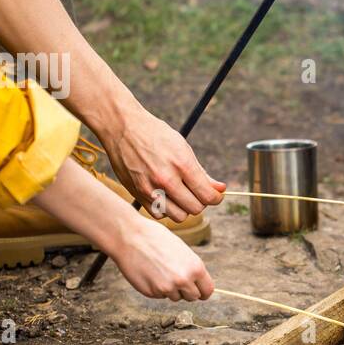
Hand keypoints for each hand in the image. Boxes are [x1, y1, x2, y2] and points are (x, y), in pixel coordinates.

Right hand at [99, 109, 224, 221]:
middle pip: (195, 209)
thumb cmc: (156, 135)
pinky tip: (166, 196)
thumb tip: (221, 189)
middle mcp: (165, 179)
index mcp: (181, 165)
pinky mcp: (137, 194)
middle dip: (201, 202)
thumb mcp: (183, 148)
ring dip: (184, 208)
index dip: (216, 198)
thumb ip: (202, 173)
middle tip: (198, 192)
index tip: (216, 195)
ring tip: (181, 195)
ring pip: (178, 216)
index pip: (207, 196)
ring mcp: (150, 189)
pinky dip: (166, 209)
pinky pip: (160, 215)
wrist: (122, 128)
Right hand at [110, 215, 213, 301]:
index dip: (203, 291)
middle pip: (192, 297)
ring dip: (171, 289)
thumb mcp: (182, 250)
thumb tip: (196, 282)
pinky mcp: (151, 293)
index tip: (198, 290)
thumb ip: (191, 268)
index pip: (207, 291)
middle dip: (186, 291)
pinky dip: (156, 288)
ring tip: (160, 271)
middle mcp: (183, 280)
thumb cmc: (156, 238)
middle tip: (176, 278)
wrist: (130, 236)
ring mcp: (166, 288)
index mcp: (196, 268)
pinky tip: (150, 273)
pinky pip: (159, 295)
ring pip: (175, 297)